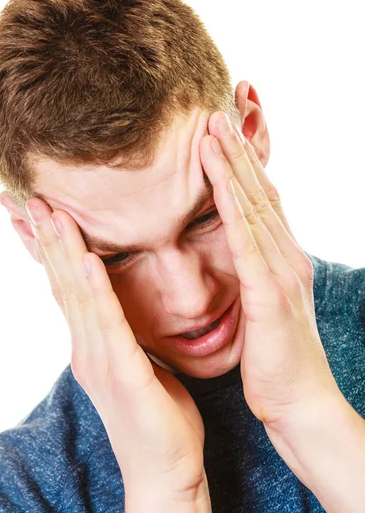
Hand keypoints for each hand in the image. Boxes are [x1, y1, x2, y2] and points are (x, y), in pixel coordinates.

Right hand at [25, 199, 204, 497]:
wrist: (166, 473)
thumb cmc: (158, 419)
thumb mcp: (139, 367)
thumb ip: (125, 338)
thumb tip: (124, 315)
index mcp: (95, 346)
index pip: (70, 287)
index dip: (57, 249)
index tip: (48, 211)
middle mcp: (88, 349)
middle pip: (64, 284)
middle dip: (49, 240)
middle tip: (32, 198)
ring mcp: (100, 362)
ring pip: (77, 297)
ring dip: (64, 252)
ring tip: (51, 213)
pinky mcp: (122, 376)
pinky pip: (109, 324)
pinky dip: (95, 289)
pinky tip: (88, 259)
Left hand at [199, 112, 339, 431]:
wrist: (300, 404)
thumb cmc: (275, 362)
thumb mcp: (262, 310)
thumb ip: (251, 278)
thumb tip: (235, 257)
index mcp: (280, 261)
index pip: (260, 202)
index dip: (243, 165)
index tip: (223, 131)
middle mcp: (285, 258)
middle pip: (259, 193)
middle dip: (239, 150)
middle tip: (219, 108)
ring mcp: (281, 273)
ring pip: (253, 208)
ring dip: (232, 167)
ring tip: (212, 129)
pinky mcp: (270, 295)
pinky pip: (246, 242)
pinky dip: (231, 207)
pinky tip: (217, 180)